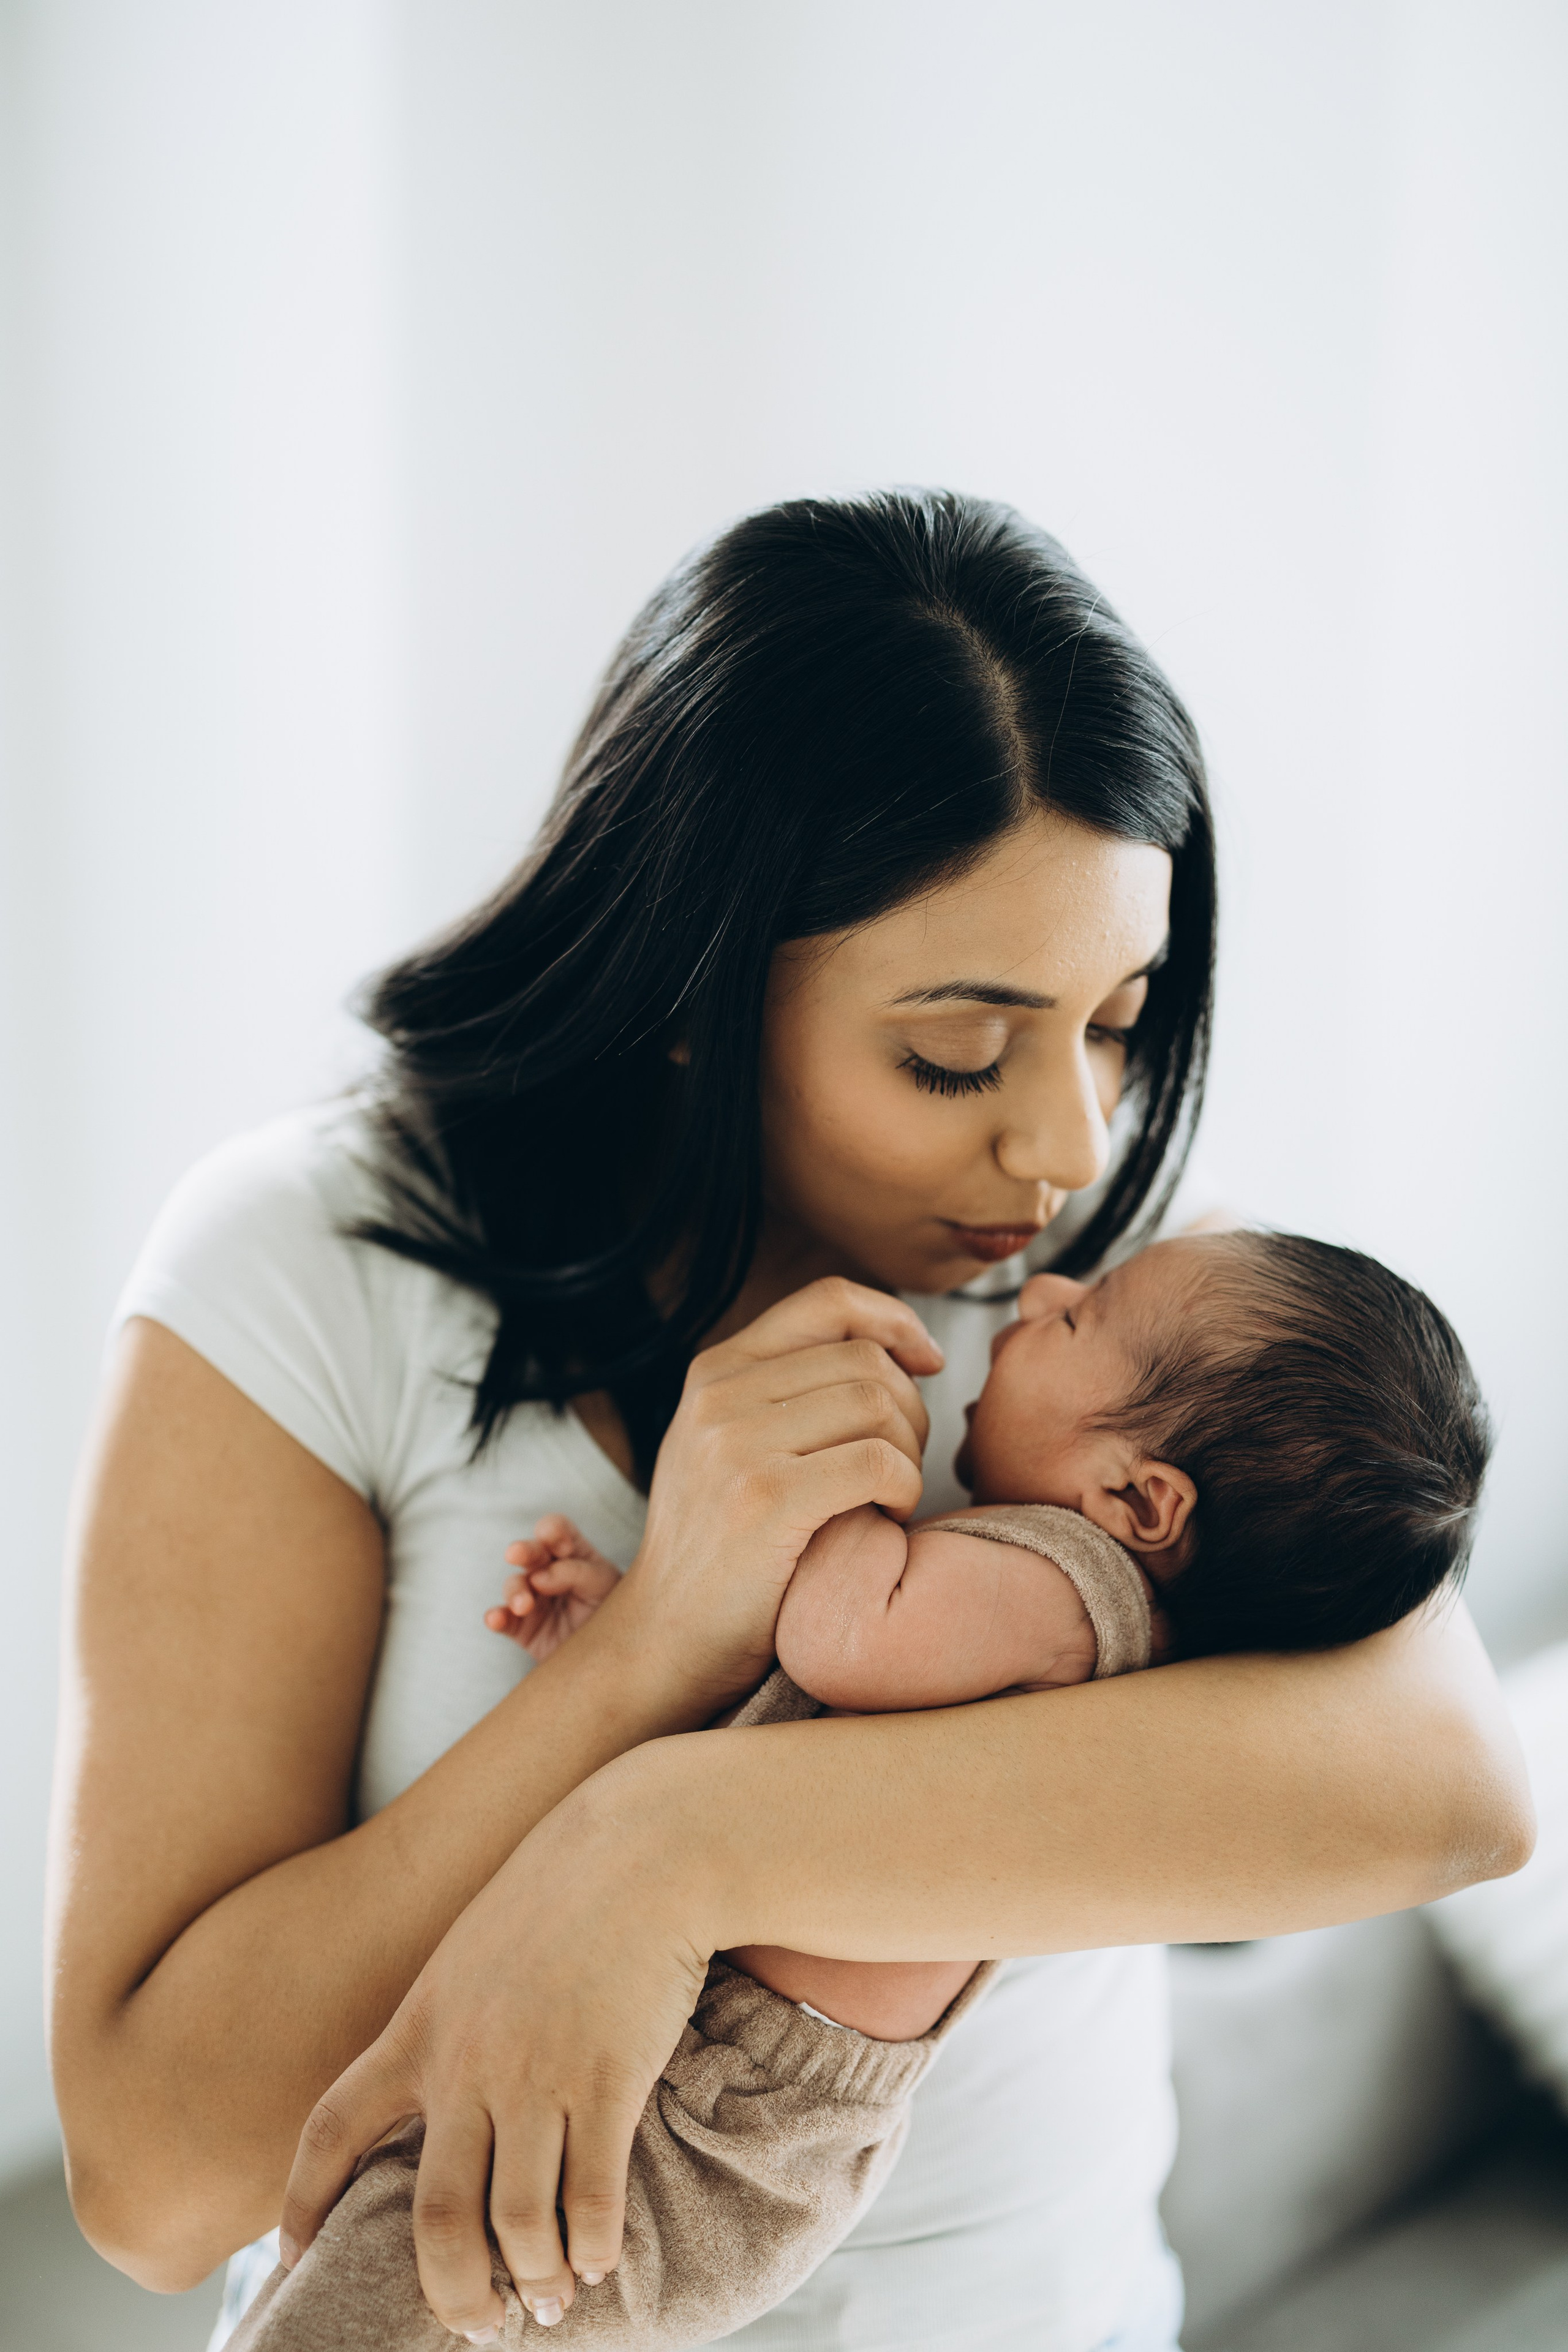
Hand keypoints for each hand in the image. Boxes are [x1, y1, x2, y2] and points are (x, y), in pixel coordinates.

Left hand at [279, 1749, 713, 2339]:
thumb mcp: (476, 1946)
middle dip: (454, 2292)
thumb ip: (453, 2018)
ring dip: (534, 2282)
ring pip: (518, 2223)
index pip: (334, 2127)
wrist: (644, 1845)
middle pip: (436, 2219)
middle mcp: (468, 2062)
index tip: (289, 2258)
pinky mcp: (608, 2079)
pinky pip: (591, 2197)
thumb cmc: (564, 1888)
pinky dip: (591, 2247)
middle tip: (477, 2323)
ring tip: (549, 2303)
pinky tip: (597, 2260)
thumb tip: (450, 2091)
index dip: (302, 2202)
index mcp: (421, 2025)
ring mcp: (538, 2074)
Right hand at [485, 1516, 618, 1660]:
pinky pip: (503, 1620)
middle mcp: (548, 1571)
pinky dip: (496, 1618)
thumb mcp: (605, 1586)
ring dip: (515, 1591)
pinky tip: (495, 1619)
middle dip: (523, 1550)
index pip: (557, 1530)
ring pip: (514, 1585)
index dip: (554, 1531)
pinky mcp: (521, 1627)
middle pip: (530, 1552)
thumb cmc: (613, 1612)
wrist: (610, 1657)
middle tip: (517, 1554)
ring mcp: (532, 1598)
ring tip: (524, 1605)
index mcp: (573, 1553)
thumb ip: (578, 1573)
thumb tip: (539, 1577)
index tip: (562, 1547)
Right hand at [605, 1277, 942, 1708]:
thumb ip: (784, 1391)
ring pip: (879, 1406)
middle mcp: (720, 1394)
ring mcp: (736, 1444)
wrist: (664, 1640)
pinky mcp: (766, 1499)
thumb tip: (891, 1347)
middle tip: (902, 1464)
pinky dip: (904, 1489)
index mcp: (715, 1370)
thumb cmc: (720, 1550)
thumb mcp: (728, 1445)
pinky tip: (888, 1517)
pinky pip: (879, 1463)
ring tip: (891, 1497)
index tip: (926, 1360)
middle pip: (867, 1360)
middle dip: (910, 1409)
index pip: (829, 1299)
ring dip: (910, 1454)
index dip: (895, 1319)